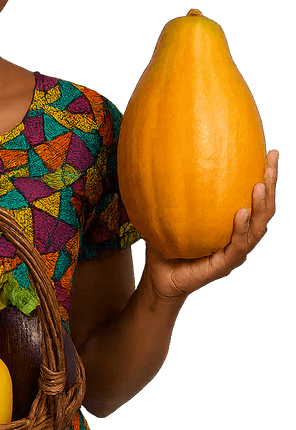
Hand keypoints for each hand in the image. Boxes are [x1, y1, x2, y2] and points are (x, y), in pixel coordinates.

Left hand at [143, 149, 277, 300]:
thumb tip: (168, 154)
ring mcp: (233, 254)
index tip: (269, 152)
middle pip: (264, 211)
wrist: (158, 277)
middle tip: (271, 161)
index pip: (254, 198)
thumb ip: (175, 190)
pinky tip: (242, 212)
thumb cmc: (166, 243)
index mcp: (232, 225)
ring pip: (257, 229)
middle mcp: (238, 238)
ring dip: (261, 206)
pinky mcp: (223, 266)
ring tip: (260, 185)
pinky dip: (241, 229)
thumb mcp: (170, 213)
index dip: (265, 177)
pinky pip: (237, 247)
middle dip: (270, 185)